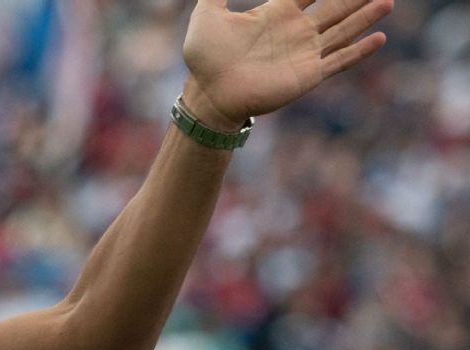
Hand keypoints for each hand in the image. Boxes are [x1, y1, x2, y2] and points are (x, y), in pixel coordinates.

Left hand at [181, 0, 392, 129]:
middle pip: (336, 6)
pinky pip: (339, 60)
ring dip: (366, 16)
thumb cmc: (205, 57)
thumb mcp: (207, 15)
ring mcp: (304, 53)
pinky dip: (359, 51)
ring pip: (344, 29)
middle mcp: (296, 30)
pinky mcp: (307, 75)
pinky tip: (379, 39)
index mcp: (277, 12)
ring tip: (388, 1)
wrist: (209, 95)